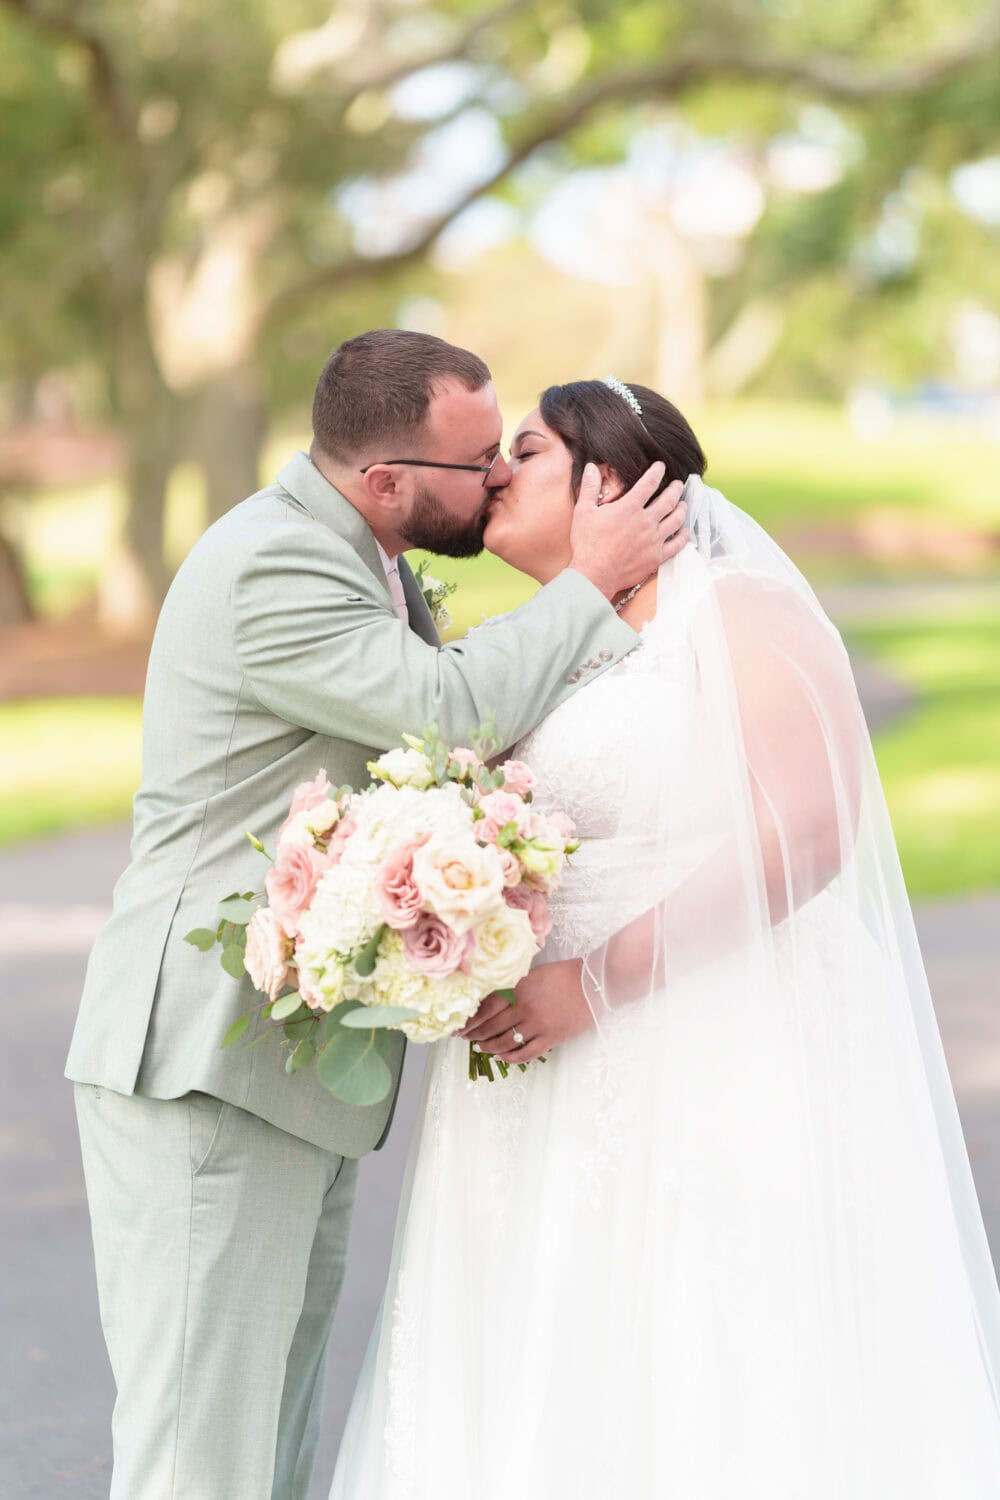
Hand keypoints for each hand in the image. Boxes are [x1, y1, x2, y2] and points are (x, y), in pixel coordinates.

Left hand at [457, 960, 593, 1064]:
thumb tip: (491, 1000)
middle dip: (475, 1035)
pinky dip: (512, 1058)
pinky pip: (526, 1053)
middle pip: (491, 1027)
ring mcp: (538, 1025)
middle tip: (465, 1039)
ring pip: (505, 1042)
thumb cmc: (564, 975)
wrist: (593, 983)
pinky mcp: (551, 1038)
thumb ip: (513, 986)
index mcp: (518, 989)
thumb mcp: (533, 974)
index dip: (470, 1020)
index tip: (459, 1027)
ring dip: (490, 1047)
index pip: (485, 1008)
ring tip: (481, 1048)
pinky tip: (503, 1057)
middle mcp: (524, 1008)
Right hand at [568, 464, 687, 600]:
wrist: (594, 574)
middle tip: (678, 484)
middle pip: (669, 499)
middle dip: (675, 489)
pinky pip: (677, 544)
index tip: (661, 466)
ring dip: (682, 509)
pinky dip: (683, 536)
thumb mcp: (583, 511)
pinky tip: (684, 531)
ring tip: (683, 504)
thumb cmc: (587, 543)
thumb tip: (591, 467)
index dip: (657, 471)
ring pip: (676, 520)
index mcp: (629, 507)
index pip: (649, 483)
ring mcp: (654, 540)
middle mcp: (646, 521)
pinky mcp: (656, 557)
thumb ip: (589, 487)